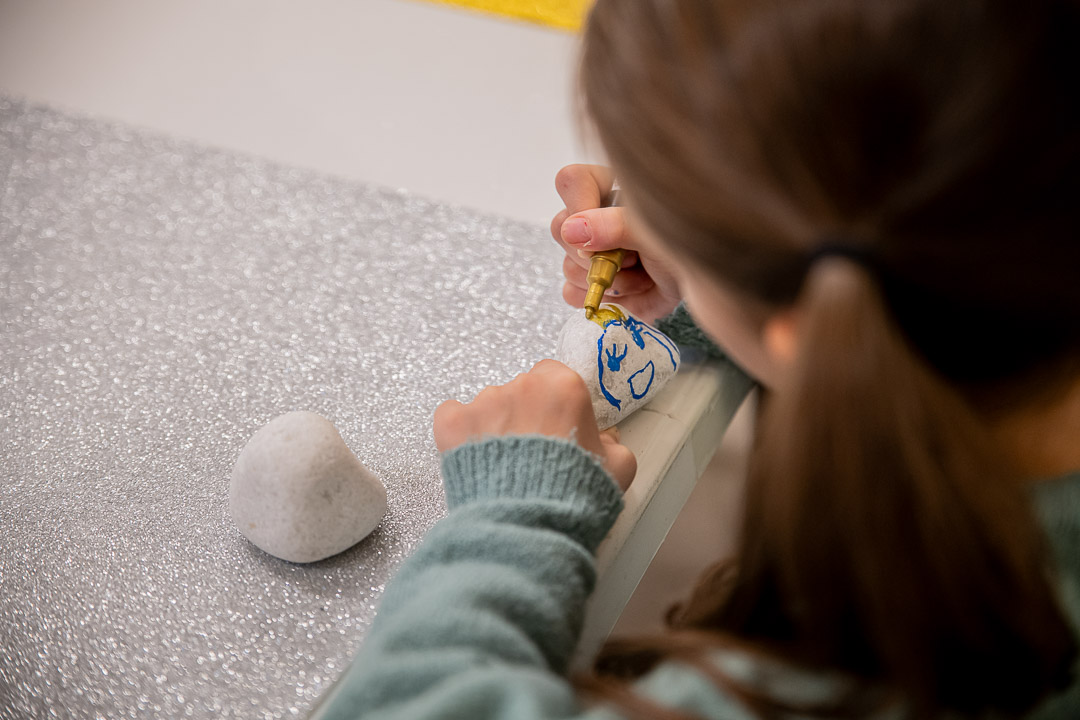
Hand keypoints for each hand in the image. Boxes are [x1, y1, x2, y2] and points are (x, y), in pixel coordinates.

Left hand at [433, 360, 636, 490]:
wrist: (529, 524)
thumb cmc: (573, 495)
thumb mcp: (618, 469)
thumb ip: (614, 446)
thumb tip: (607, 442)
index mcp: (564, 387)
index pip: (554, 376)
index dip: (554, 402)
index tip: (555, 423)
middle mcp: (523, 386)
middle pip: (521, 390)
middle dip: (524, 414)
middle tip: (530, 451)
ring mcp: (485, 401)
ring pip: (489, 406)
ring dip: (494, 427)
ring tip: (503, 465)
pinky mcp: (453, 421)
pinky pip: (453, 417)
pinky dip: (461, 434)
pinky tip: (475, 458)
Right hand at [551, 164, 681, 322]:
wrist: (710, 282)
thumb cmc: (691, 242)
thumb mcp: (657, 228)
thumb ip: (616, 225)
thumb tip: (571, 230)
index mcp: (612, 188)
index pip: (571, 182)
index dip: (580, 208)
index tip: (603, 234)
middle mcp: (596, 217)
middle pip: (561, 229)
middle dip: (599, 255)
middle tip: (635, 259)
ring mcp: (592, 253)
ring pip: (568, 268)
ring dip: (610, 282)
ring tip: (645, 276)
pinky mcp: (594, 285)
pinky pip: (572, 295)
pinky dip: (603, 300)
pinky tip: (633, 292)